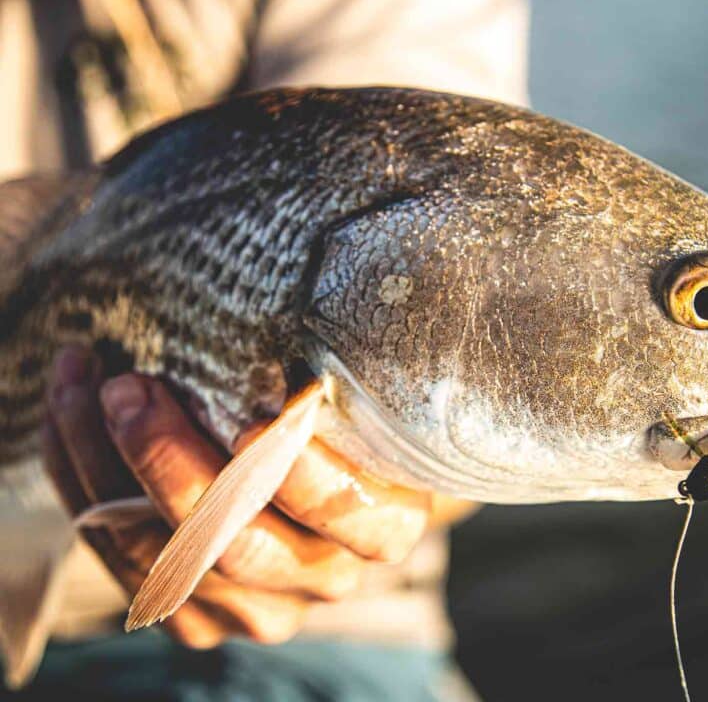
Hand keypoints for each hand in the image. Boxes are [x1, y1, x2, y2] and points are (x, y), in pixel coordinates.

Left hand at [42, 346, 433, 647]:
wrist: (336, 488)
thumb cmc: (344, 426)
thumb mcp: (360, 403)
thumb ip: (331, 391)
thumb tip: (276, 337)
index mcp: (385, 525)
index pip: (344, 509)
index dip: (297, 473)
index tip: (247, 422)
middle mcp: (326, 577)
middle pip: (237, 543)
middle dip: (169, 462)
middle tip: (129, 390)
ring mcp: (262, 608)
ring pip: (166, 559)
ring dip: (107, 468)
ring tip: (84, 388)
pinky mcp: (202, 619)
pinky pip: (126, 567)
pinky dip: (88, 491)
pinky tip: (73, 426)